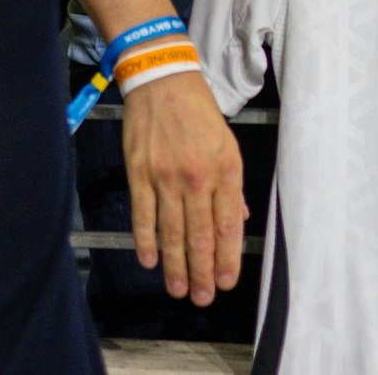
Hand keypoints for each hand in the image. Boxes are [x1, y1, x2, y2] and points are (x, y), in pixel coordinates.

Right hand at [122, 69, 245, 304]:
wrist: (162, 79)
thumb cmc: (198, 110)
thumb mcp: (227, 142)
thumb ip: (232, 185)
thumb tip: (237, 220)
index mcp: (225, 169)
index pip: (228, 225)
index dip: (227, 259)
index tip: (226, 282)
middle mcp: (197, 177)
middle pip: (200, 236)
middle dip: (202, 272)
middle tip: (202, 298)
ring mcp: (166, 177)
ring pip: (171, 232)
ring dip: (176, 266)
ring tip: (179, 290)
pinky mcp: (139, 173)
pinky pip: (143, 215)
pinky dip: (146, 241)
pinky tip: (150, 261)